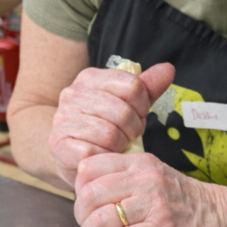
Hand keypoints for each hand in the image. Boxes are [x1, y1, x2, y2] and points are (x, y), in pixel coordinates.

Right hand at [48, 62, 174, 185]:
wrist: (70, 151)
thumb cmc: (103, 125)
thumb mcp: (127, 104)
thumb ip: (147, 87)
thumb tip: (168, 69)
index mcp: (90, 78)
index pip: (132, 86)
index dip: (143, 106)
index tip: (139, 115)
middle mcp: (72, 94)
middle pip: (123, 111)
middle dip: (134, 128)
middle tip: (130, 135)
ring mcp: (63, 119)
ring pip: (109, 133)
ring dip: (120, 145)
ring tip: (118, 146)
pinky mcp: (58, 145)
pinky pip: (92, 152)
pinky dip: (104, 157)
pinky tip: (104, 156)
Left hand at [74, 151, 226, 226]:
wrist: (224, 218)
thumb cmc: (186, 202)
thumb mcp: (155, 178)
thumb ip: (126, 180)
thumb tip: (90, 196)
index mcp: (140, 163)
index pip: (90, 167)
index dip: (79, 188)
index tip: (87, 204)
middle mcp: (145, 179)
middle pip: (90, 194)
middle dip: (81, 216)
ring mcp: (154, 204)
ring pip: (100, 219)